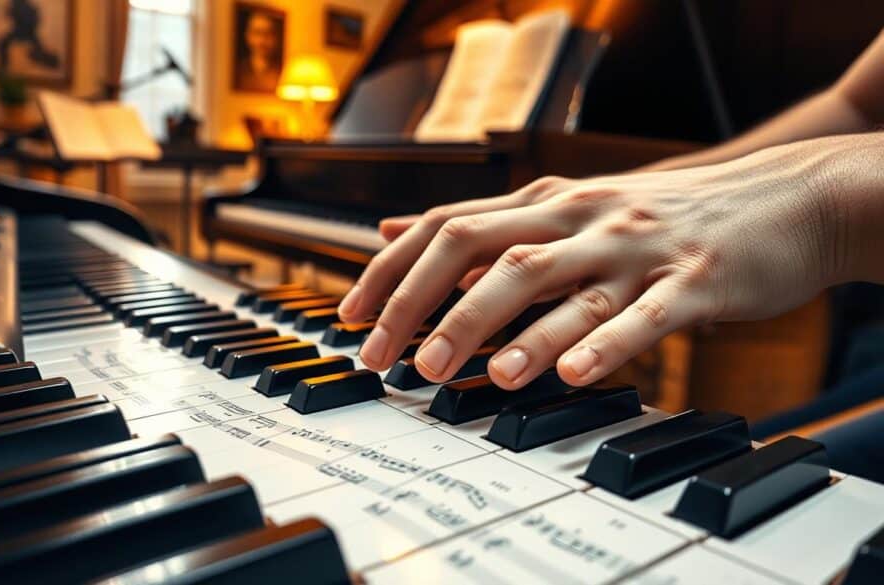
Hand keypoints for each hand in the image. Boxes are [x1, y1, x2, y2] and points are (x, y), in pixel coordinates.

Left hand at [339, 139, 848, 388]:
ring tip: (453, 369)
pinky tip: (571, 376)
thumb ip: (484, 224)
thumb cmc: (665, 214)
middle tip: (386, 357)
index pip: (447, 226)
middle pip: (483, 252)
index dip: (392, 270)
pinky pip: (643, 317)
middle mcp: (581, 220)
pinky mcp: (692, 284)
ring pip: (554, 283)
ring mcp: (636, 250)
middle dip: (424, 304)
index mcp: (547, 204)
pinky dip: (602, 345)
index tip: (352, 316)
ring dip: (498, 329)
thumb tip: (397, 227)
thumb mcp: (567, 208)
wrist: (780, 199)